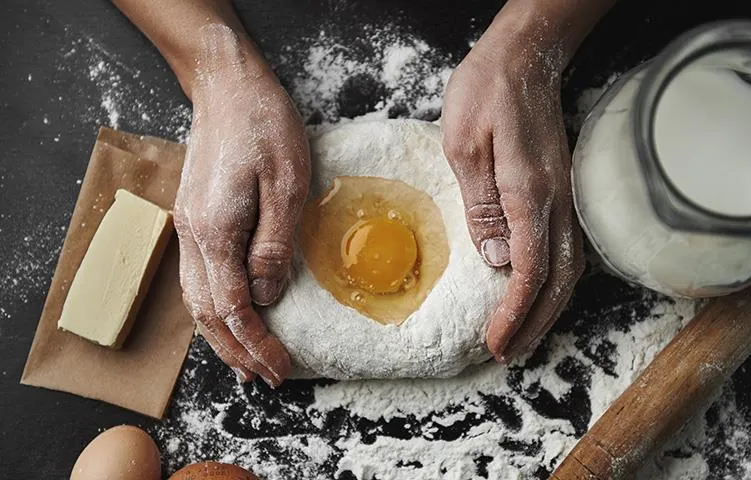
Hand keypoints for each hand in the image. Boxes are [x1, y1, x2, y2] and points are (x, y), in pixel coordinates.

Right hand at [174, 25, 309, 386]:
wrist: (228, 88)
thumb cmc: (263, 127)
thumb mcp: (286, 184)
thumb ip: (274, 244)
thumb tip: (265, 295)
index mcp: (215, 231)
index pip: (232, 308)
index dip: (257, 344)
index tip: (282, 368)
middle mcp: (193, 236)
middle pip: (206, 314)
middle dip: (237, 352)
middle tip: (268, 377)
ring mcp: (188, 227)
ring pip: (197, 300)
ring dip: (222, 336)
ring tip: (248, 362)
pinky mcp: (195, 218)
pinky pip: (199, 278)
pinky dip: (215, 309)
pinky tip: (232, 315)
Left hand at [442, 29, 584, 362]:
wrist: (525, 55)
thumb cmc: (487, 91)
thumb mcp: (464, 144)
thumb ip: (482, 204)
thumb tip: (496, 258)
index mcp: (530, 192)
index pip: (529, 270)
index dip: (514, 312)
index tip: (494, 340)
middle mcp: (558, 200)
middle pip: (558, 280)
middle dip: (533, 323)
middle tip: (509, 353)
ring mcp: (566, 195)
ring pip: (570, 268)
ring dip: (548, 308)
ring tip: (523, 335)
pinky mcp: (563, 189)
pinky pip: (568, 248)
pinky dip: (556, 281)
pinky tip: (540, 293)